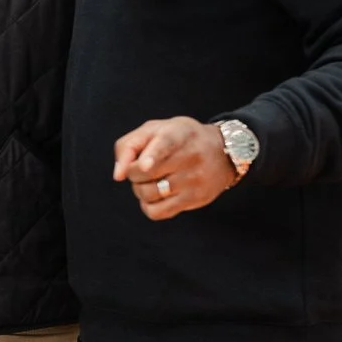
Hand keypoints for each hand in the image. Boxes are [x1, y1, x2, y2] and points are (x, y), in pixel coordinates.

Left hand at [112, 116, 236, 219]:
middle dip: (133, 173)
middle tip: (142, 168)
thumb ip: (130, 145)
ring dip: (140, 189)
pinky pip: (158, 212)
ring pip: (148, 194)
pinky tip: (155, 196)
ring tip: (150, 180)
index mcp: (177, 134)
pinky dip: (148, 206)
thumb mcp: (155, 129)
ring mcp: (194, 180)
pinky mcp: (195, 199)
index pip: (164, 145)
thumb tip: (118, 175)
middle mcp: (189, 157)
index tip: (143, 166)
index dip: (151, 156)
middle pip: (143, 174)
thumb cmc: (179, 139)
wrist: (222, 151)